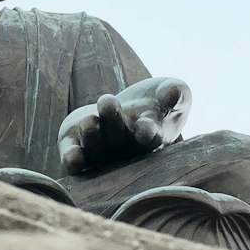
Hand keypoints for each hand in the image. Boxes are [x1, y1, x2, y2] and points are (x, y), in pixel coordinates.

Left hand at [58, 77, 190, 174]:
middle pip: (118, 137)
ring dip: (92, 137)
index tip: (146, 128)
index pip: (150, 136)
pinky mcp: (76, 147)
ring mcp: (100, 151)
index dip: (148, 133)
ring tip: (89, 121)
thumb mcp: (171, 90)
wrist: (127, 108)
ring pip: (95, 147)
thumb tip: (172, 92)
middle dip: (113, 121)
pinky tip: (72, 158)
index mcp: (150, 136)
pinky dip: (73, 159)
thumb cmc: (156, 101)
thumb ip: (176, 93)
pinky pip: (74, 159)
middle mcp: (124, 148)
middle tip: (108, 103)